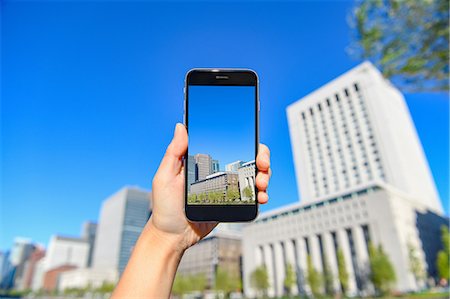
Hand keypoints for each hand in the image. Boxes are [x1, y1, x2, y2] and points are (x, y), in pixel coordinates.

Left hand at [149, 123, 270, 252]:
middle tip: (262, 164)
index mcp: (204, 161)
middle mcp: (218, 171)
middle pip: (248, 156)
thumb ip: (174, 152)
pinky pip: (252, 195)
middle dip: (262, 156)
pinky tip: (261, 197)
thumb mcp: (165, 177)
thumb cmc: (165, 207)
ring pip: (254, 174)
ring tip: (261, 183)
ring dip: (264, 175)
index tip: (251, 139)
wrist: (174, 236)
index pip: (228, 143)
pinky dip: (261, 194)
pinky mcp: (233, 202)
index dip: (244, 138)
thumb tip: (181, 126)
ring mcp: (227, 187)